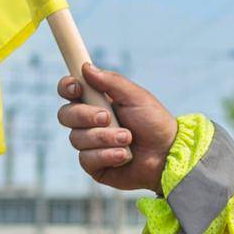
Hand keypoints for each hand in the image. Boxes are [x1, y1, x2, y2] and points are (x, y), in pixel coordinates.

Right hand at [55, 63, 176, 193]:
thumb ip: (112, 82)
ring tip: (128, 139)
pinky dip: (106, 155)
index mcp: (97, 102)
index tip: (77, 88)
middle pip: (65, 115)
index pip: (70, 91)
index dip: (67, 87)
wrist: (168, 154)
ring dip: (104, 137)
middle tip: (107, 117)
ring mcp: (90, 145)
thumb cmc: (155, 123)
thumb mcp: (136, 97)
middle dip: (85, 116)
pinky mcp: (94, 166)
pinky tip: (124, 155)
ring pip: (77, 138)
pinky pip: (86, 159)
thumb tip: (86, 68)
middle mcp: (89, 123)